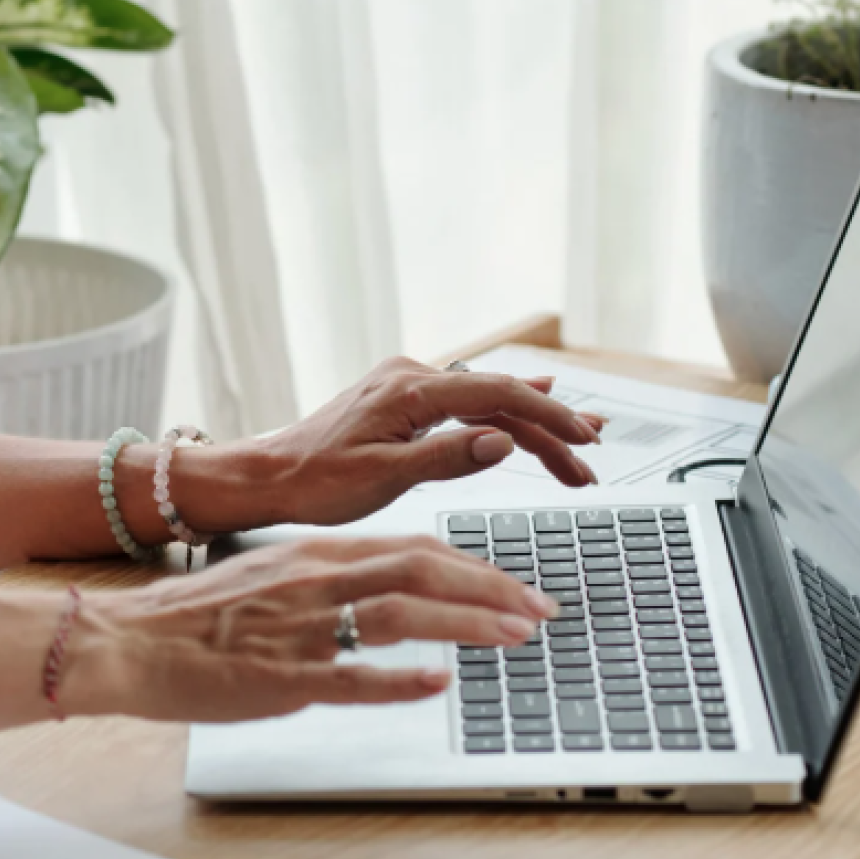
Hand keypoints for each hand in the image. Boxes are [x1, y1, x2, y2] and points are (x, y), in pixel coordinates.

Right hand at [58, 536, 556, 721]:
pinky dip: (398, 679)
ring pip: (399, 612)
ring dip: (465, 622)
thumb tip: (388, 587)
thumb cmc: (199, 615)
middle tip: (540, 608)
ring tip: (515, 635)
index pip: (413, 547)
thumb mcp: (274, 573)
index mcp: (316, 552)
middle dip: (490, 587)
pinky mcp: (281, 674)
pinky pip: (349, 675)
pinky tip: (438, 682)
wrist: (130, 638)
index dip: (473, 564)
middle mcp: (315, 579)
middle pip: (420, 570)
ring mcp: (300, 626)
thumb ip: (331, 577)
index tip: (515, 582)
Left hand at [185, 357, 606, 530]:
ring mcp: (407, 385)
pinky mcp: (402, 401)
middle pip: (500, 397)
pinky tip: (525, 417)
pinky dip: (500, 417)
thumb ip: (448, 457)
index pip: (499, 396)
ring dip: (531, 426)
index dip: (549, 417)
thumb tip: (504, 441)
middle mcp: (411, 376)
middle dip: (551, 427)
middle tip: (591, 458)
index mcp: (410, 390)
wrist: (267, 476)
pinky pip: (463, 404)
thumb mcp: (383, 478)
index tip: (585, 439)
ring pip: (484, 402)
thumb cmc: (314, 482)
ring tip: (577, 447)